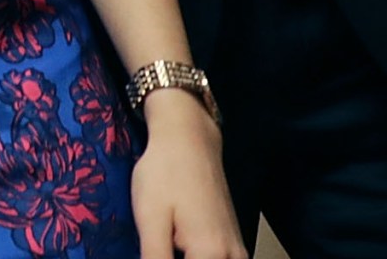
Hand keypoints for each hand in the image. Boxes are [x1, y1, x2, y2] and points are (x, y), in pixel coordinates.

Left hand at [129, 94, 247, 258]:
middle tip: (160, 245)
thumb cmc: (165, 173)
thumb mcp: (150, 220)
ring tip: (170, 242)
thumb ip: (155, 258)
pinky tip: (184, 247)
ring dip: (194, 257)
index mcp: (210, 253)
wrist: (189, 139)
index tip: (155, 250)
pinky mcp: (234, 239)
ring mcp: (237, 247)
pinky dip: (207, 258)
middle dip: (177, 258)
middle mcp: (232, 255)